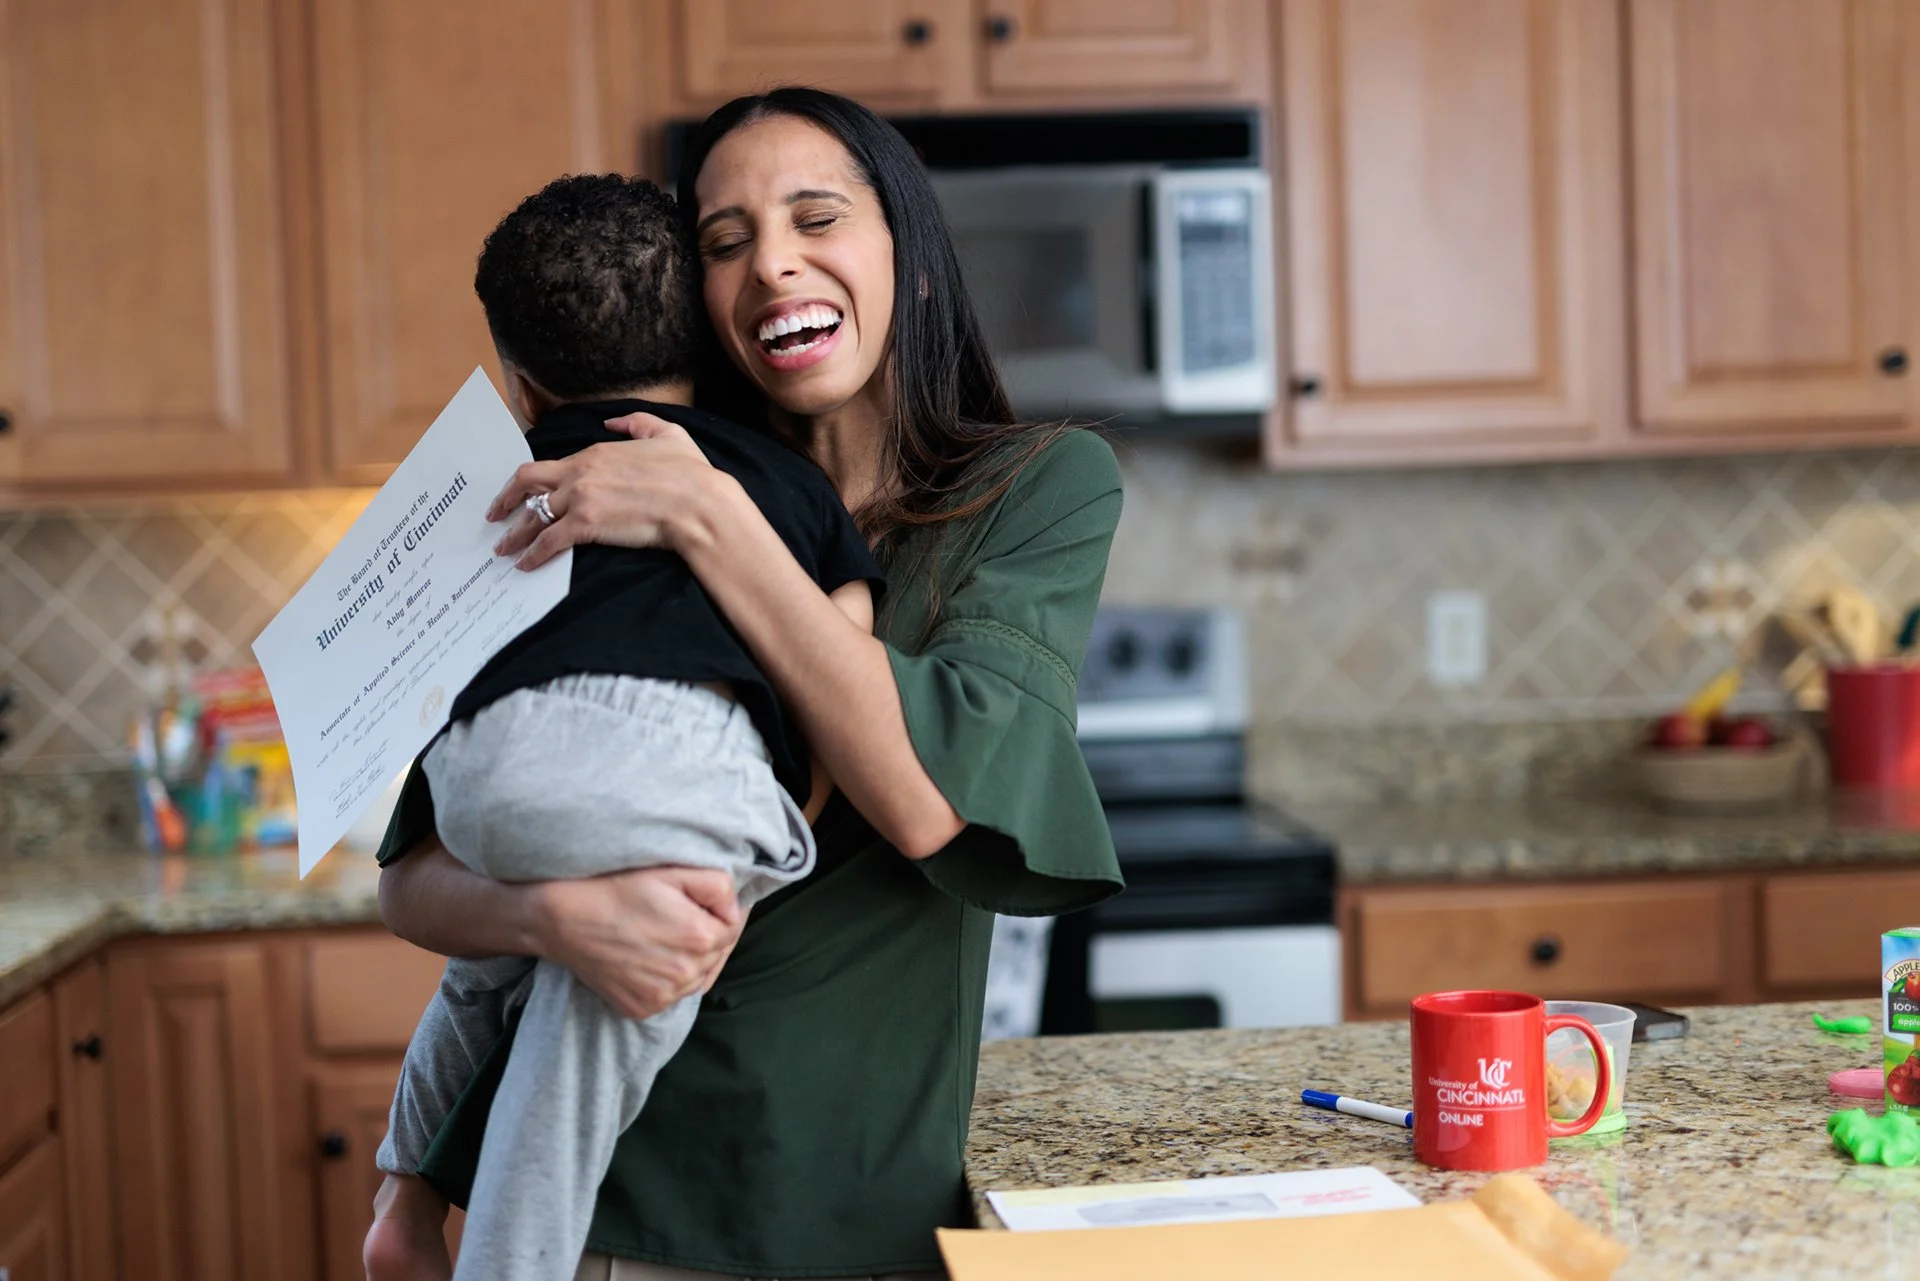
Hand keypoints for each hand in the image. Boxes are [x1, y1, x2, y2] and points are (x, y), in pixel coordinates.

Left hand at [487, 415, 717, 569]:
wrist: (698, 504)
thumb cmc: (689, 472)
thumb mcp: (667, 433)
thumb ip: (636, 423)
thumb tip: (613, 423)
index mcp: (594, 452)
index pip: (550, 465)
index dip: (532, 480)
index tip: (522, 492)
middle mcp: (579, 473)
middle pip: (527, 483)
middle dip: (505, 499)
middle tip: (494, 514)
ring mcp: (580, 499)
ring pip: (533, 516)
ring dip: (514, 534)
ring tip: (503, 549)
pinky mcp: (586, 526)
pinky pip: (549, 541)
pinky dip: (533, 554)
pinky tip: (525, 565)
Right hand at [533, 864, 744, 1017]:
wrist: (565, 918)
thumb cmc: (619, 888)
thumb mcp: (674, 872)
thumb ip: (719, 886)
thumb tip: (736, 909)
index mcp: (701, 937)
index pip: (732, 929)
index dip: (718, 914)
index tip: (697, 905)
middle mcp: (686, 974)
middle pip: (715, 956)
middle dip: (705, 938)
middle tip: (676, 919)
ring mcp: (664, 996)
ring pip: (695, 979)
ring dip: (688, 962)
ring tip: (662, 939)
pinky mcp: (642, 1009)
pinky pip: (669, 997)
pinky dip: (665, 981)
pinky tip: (648, 960)